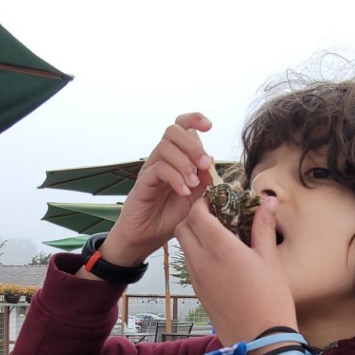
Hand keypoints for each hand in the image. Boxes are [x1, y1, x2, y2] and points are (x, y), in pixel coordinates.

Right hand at [96, 113, 214, 267]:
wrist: (148, 236)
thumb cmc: (171, 216)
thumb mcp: (197, 197)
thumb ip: (205, 179)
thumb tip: (211, 160)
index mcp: (176, 157)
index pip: (181, 126)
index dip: (194, 119)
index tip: (209, 126)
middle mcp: (162, 158)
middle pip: (173, 131)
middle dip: (193, 145)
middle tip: (204, 165)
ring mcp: (151, 168)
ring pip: (165, 147)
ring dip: (185, 163)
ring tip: (193, 184)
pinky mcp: (143, 181)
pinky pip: (159, 169)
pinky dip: (175, 178)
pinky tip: (184, 192)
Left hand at [174, 195, 296, 347]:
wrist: (260, 340)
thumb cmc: (270, 299)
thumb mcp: (270, 258)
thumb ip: (264, 226)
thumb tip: (268, 201)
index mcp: (220, 247)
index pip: (197, 214)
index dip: (203, 202)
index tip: (217, 199)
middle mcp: (201, 261)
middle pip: (183, 228)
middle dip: (194, 217)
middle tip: (216, 215)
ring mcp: (197, 278)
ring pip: (184, 247)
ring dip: (194, 235)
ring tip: (219, 235)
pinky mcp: (198, 292)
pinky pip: (190, 265)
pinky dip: (197, 254)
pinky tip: (219, 258)